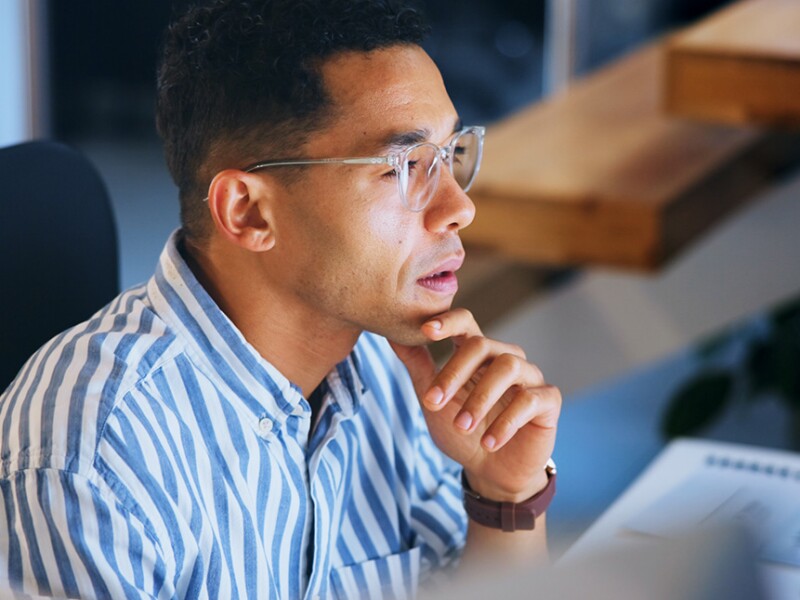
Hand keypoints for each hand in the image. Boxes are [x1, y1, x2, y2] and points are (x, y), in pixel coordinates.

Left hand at [390, 308, 560, 502]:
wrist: (491, 472)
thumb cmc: (462, 432)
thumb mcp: (433, 400)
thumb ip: (418, 366)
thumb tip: (392, 335)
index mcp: (478, 354)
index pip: (466, 322)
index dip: (448, 321)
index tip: (426, 331)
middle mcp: (506, 358)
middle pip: (482, 345)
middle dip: (454, 373)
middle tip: (434, 403)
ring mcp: (530, 377)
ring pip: (508, 367)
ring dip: (480, 399)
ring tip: (462, 426)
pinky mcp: (548, 400)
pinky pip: (530, 399)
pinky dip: (506, 422)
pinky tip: (489, 442)